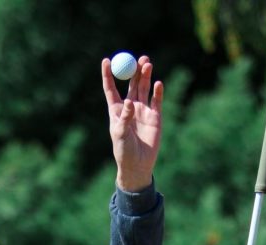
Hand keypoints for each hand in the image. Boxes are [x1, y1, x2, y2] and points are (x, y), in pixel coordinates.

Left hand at [102, 55, 163, 192]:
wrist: (138, 165)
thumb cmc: (123, 151)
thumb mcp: (120, 134)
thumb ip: (125, 117)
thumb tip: (129, 101)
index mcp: (116, 110)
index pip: (111, 88)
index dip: (108, 74)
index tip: (106, 60)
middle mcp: (129, 107)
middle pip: (131, 84)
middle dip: (134, 70)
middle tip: (138, 59)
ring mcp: (143, 110)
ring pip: (144, 88)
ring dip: (145, 75)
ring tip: (147, 64)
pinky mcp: (155, 116)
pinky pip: (156, 100)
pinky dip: (158, 91)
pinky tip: (158, 84)